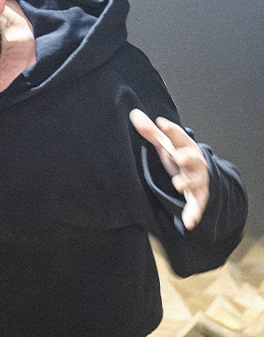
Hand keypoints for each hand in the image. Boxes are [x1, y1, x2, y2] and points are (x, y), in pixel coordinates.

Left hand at [130, 109, 209, 229]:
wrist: (203, 175)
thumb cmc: (179, 157)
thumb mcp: (166, 145)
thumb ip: (150, 132)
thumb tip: (133, 113)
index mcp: (185, 148)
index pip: (180, 137)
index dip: (172, 130)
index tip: (162, 123)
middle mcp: (194, 163)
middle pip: (192, 158)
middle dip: (186, 157)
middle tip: (178, 156)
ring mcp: (198, 180)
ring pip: (195, 181)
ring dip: (187, 183)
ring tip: (178, 185)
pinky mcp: (198, 197)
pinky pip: (197, 206)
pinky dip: (193, 213)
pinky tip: (188, 222)